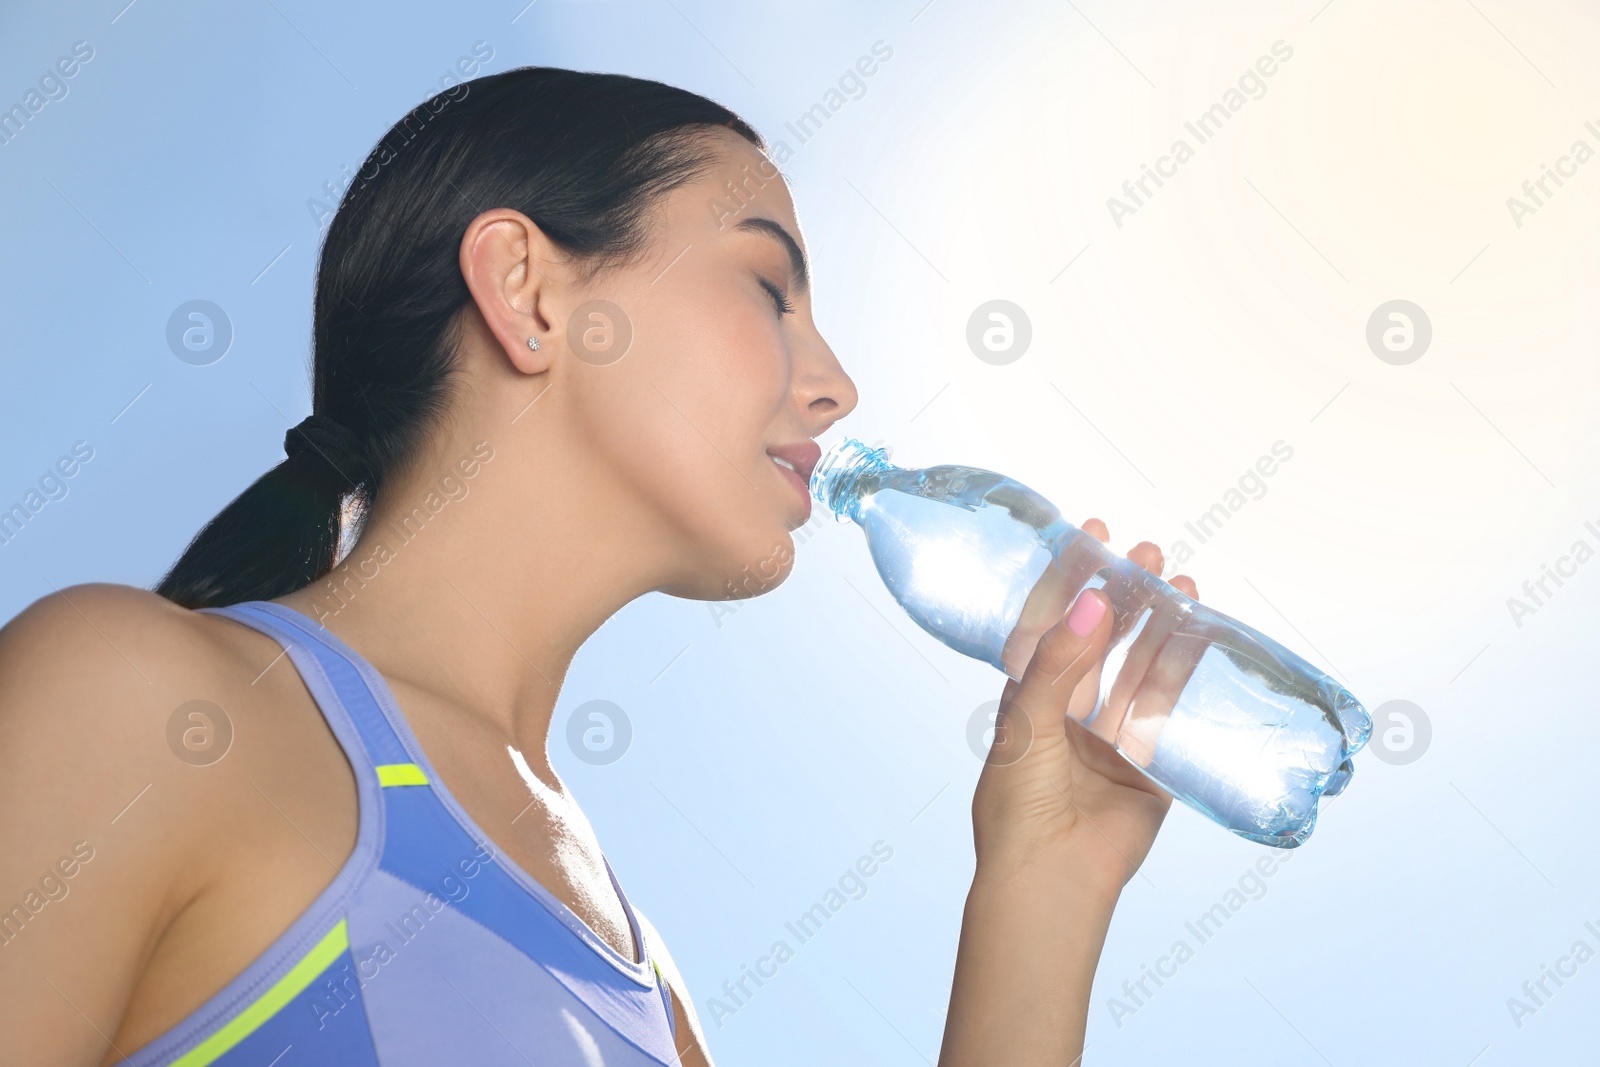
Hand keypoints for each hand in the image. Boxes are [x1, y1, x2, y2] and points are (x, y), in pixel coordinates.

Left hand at [969, 518, 1199, 901]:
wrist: (1050, 878)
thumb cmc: (1018, 806)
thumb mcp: (1027, 724)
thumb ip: (1057, 665)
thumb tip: (1093, 605)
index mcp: (1029, 697)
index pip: (1052, 623)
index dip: (1072, 578)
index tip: (1096, 536)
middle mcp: (1071, 710)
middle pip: (1103, 638)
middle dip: (1125, 595)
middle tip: (1149, 553)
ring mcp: (1113, 735)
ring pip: (1141, 666)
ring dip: (1161, 624)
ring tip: (1181, 580)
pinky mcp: (1152, 764)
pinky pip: (1171, 709)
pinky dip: (1186, 671)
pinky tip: (1201, 634)